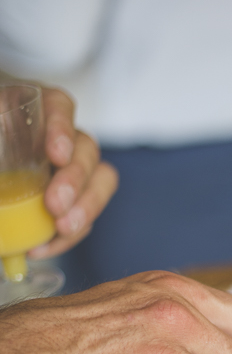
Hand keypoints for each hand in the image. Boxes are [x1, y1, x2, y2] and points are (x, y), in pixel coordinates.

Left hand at [28, 87, 118, 259]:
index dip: (61, 128)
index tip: (56, 154)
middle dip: (76, 179)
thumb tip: (0, 176)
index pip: (59, 106)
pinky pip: (83, 215)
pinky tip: (43, 246)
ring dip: (86, 208)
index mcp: (33, 111)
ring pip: (99, 182)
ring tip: (63, 229)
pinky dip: (69, 235)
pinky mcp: (70, 200)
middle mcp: (59, 138)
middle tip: (55, 204)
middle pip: (86, 149)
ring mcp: (69, 170)